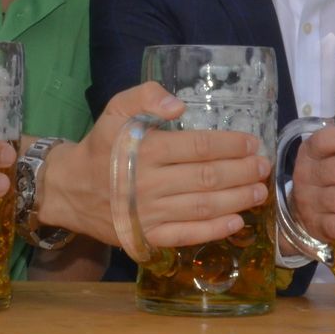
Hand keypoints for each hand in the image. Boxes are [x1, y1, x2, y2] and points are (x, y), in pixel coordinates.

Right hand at [40, 82, 269, 249]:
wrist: (70, 189)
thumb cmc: (101, 146)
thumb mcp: (115, 110)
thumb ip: (144, 96)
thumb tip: (178, 104)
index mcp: (145, 150)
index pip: (198, 147)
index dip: (230, 145)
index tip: (252, 143)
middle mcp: (150, 184)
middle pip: (207, 178)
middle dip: (242, 172)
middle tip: (264, 167)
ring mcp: (150, 214)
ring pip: (202, 207)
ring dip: (237, 200)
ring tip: (260, 191)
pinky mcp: (148, 237)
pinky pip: (186, 235)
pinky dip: (214, 230)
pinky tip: (236, 222)